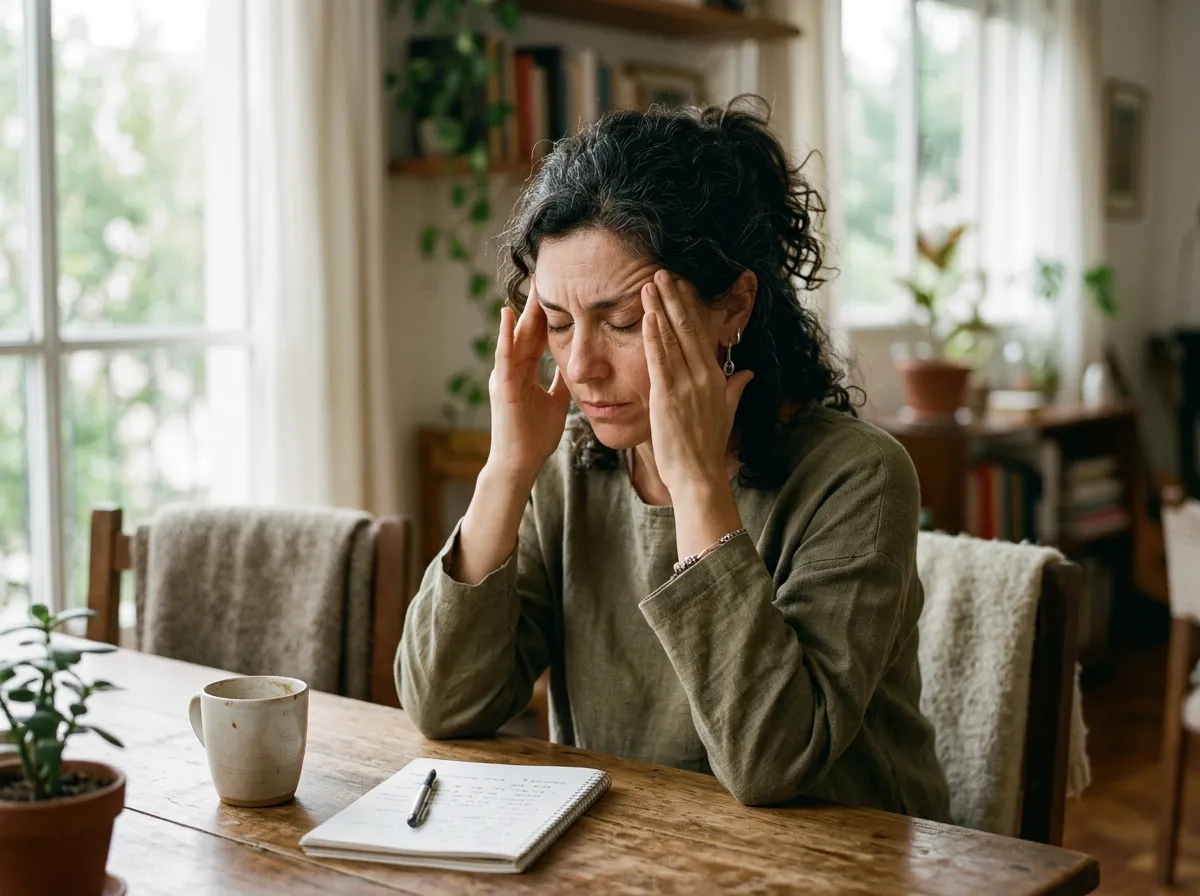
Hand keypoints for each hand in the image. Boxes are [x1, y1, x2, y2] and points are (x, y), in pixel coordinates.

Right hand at [487, 277, 571, 483]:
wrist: (520, 464)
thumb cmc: (535, 438)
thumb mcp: (556, 402)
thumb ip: (561, 382)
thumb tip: (575, 365)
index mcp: (525, 373)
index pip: (538, 337)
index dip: (548, 315)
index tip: (558, 292)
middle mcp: (513, 370)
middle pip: (528, 331)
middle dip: (537, 305)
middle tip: (545, 276)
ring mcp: (506, 376)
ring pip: (516, 337)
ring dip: (523, 311)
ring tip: (530, 286)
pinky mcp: (503, 386)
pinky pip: (504, 355)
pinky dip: (506, 335)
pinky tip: (509, 315)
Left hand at [641, 270, 753, 498]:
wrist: (698, 475)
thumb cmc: (707, 447)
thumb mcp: (726, 412)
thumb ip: (736, 389)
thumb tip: (747, 372)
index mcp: (716, 378)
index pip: (701, 334)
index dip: (690, 308)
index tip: (680, 286)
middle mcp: (703, 376)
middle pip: (688, 329)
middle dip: (674, 298)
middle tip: (662, 273)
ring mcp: (686, 385)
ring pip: (672, 339)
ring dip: (660, 309)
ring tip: (649, 284)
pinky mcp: (667, 397)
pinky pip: (660, 360)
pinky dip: (654, 336)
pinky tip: (648, 316)